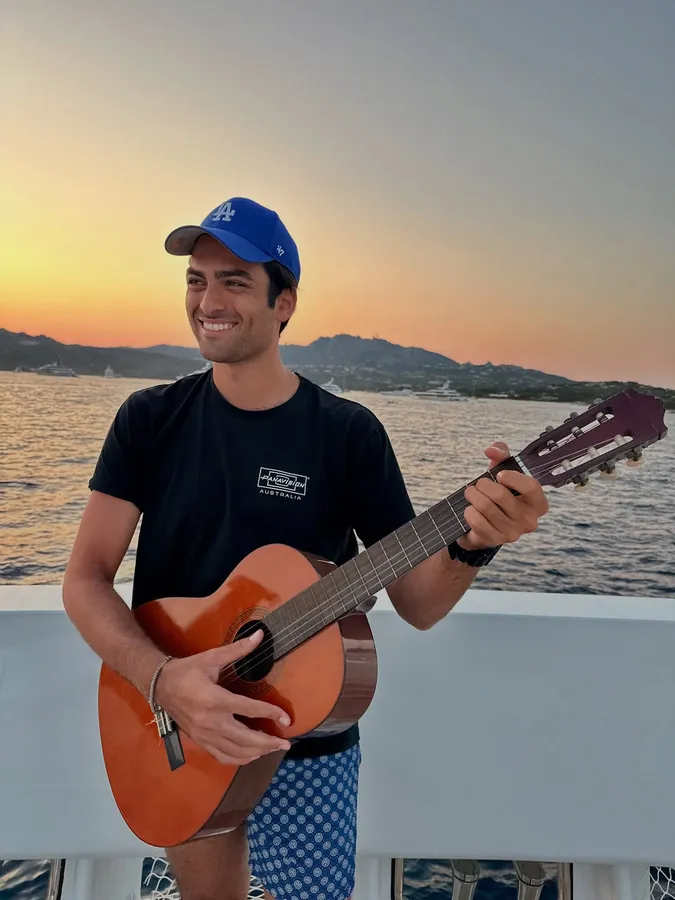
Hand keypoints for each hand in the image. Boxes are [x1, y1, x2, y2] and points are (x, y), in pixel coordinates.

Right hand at [154, 630, 291, 765]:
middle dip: (268, 743)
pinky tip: (251, 756)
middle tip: (285, 744)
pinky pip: (222, 756)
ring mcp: (204, 734)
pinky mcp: (200, 741)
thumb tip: (260, 635)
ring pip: (235, 751)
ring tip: (272, 749)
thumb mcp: (211, 657)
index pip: (249, 709)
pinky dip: (239, 759)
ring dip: (257, 753)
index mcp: (215, 699)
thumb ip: (238, 649)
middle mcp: (210, 721)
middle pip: (245, 738)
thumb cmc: (187, 670)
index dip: (271, 714)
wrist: (159, 685)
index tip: (287, 719)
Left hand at [457, 441, 548, 550]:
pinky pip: (476, 521)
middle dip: (483, 485)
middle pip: (501, 495)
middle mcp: (529, 521)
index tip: (499, 474)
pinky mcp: (495, 541)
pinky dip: (469, 511)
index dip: (513, 478)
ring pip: (485, 507)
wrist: (483, 525)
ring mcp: (512, 533)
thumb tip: (491, 450)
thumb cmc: (498, 494)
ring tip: (471, 494)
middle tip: (478, 484)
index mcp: (538, 503)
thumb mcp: (502, 471)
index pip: (532, 487)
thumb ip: (501, 453)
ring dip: (472, 496)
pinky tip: (470, 510)